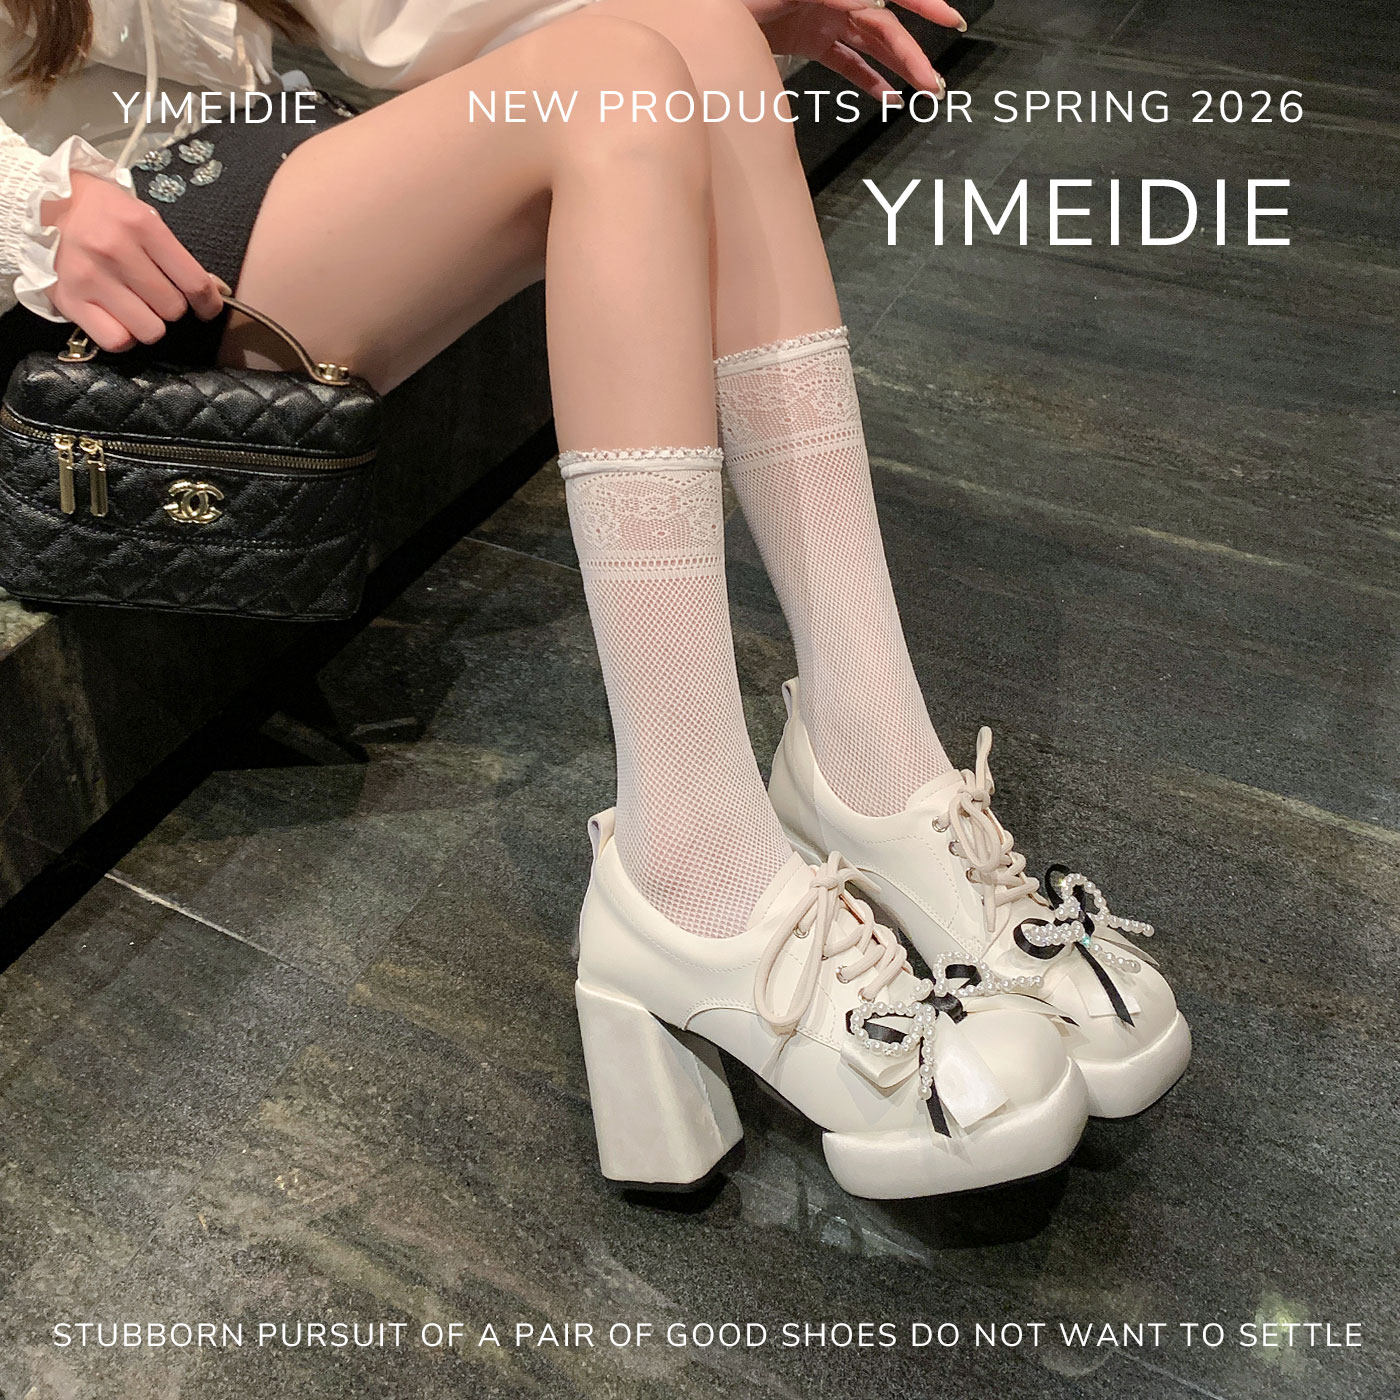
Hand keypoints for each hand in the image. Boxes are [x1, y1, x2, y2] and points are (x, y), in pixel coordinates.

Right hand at [42, 171, 222, 350]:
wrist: (41, 204)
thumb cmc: (101, 213)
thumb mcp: (141, 217)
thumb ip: (175, 255)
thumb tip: (216, 291)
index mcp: (140, 225)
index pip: (194, 282)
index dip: (208, 303)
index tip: (206, 308)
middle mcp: (115, 251)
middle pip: (173, 309)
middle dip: (171, 307)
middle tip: (155, 295)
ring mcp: (90, 277)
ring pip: (150, 330)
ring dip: (149, 324)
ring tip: (135, 306)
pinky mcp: (70, 300)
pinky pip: (117, 340)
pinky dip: (123, 336)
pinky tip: (118, 318)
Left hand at [747, 0, 964, 101]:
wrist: (699, 8)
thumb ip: (823, 1)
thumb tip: (874, 5)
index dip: (922, 4)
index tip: (950, 19)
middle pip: (882, 26)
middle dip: (912, 54)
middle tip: (935, 84)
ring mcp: (821, 17)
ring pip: (869, 44)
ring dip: (897, 67)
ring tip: (923, 93)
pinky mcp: (807, 39)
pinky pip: (844, 60)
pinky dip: (866, 78)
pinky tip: (887, 97)